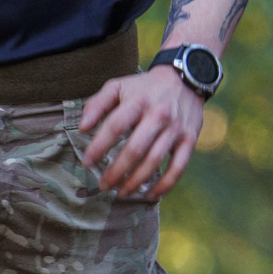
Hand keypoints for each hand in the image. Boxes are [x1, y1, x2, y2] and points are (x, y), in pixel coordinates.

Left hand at [78, 66, 205, 199]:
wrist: (185, 79)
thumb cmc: (144, 87)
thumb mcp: (118, 86)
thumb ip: (97, 104)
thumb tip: (83, 128)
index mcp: (138, 101)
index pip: (115, 126)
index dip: (99, 147)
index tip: (87, 163)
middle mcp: (158, 115)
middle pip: (135, 149)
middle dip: (116, 171)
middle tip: (103, 185)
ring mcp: (175, 129)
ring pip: (154, 161)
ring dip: (136, 181)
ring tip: (121, 192)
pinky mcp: (189, 139)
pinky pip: (178, 167)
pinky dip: (165, 185)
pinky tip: (150, 195)